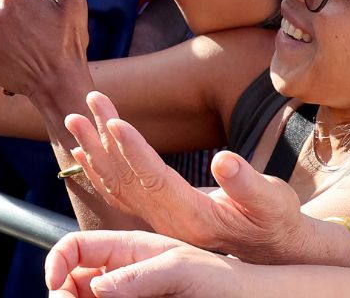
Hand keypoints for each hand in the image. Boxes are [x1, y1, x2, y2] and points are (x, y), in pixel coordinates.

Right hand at [46, 230, 240, 297]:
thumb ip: (139, 274)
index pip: (77, 246)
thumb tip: (98, 286)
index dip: (57, 262)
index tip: (57, 290)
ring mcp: (130, 295)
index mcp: (128, 248)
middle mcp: (123, 273)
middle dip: (64, 294)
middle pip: (74, 280)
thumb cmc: (224, 280)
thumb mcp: (182, 269)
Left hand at [66, 91, 308, 261]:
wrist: (271, 249)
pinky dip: (98, 170)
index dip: (133, 149)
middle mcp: (168, 221)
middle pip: (127, 175)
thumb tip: (224, 160)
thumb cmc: (274, 219)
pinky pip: (118, 193)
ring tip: (75, 117)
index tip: (113, 120)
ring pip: (117, 182)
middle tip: (88, 100)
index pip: (154, 178)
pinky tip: (83, 151)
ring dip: (94, 148)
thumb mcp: (271, 201)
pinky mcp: (156, 215)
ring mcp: (158, 220)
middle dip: (104, 137)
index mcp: (193, 216)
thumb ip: (247, 184)